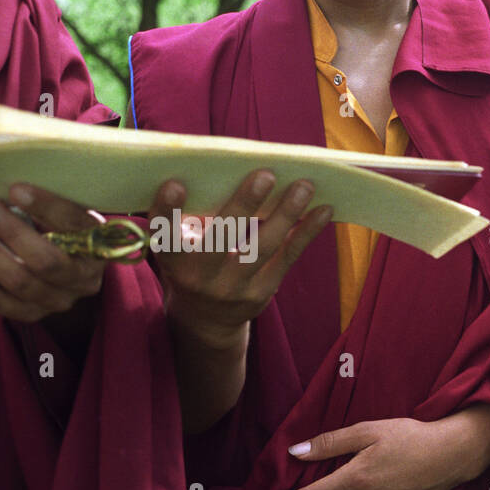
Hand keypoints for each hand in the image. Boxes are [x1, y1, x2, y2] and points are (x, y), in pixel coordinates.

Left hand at [0, 184, 107, 322]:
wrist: (66, 265)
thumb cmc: (59, 229)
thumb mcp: (63, 212)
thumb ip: (46, 203)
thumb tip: (13, 189)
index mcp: (98, 245)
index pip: (74, 224)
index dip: (46, 206)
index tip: (15, 189)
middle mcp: (84, 279)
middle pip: (46, 261)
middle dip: (11, 231)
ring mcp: (59, 300)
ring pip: (21, 281)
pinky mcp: (33, 313)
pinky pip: (3, 303)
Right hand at [152, 170, 331, 344]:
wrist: (206, 319)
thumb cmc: (191, 263)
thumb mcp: (178, 246)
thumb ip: (190, 218)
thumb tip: (225, 170)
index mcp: (172, 259)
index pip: (165, 234)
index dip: (167, 211)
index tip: (175, 184)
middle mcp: (200, 277)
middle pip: (222, 238)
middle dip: (244, 206)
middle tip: (265, 175)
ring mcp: (232, 288)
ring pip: (262, 247)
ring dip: (286, 214)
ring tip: (304, 186)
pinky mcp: (261, 293)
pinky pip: (287, 258)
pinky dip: (306, 232)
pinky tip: (323, 210)